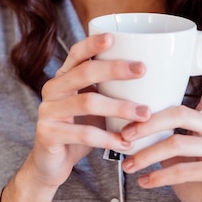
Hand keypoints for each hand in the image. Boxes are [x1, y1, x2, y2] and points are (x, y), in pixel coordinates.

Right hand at [29, 33, 150, 191]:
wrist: (51, 164)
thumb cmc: (80, 130)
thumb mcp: (95, 107)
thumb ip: (110, 90)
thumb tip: (153, 77)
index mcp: (64, 77)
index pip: (77, 54)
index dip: (93, 44)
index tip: (114, 37)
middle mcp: (52, 89)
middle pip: (84, 72)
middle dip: (115, 69)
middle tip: (142, 69)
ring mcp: (47, 111)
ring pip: (87, 103)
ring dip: (119, 107)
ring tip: (144, 113)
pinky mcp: (47, 133)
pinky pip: (83, 134)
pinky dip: (108, 138)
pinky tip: (126, 142)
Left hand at [121, 44, 201, 201]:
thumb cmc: (198, 182)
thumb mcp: (181, 153)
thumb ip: (168, 133)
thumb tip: (130, 123)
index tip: (176, 57)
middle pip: (179, 114)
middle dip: (147, 124)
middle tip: (124, 135)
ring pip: (177, 143)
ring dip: (147, 155)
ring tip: (128, 166)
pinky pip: (183, 169)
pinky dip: (159, 176)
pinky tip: (144, 182)